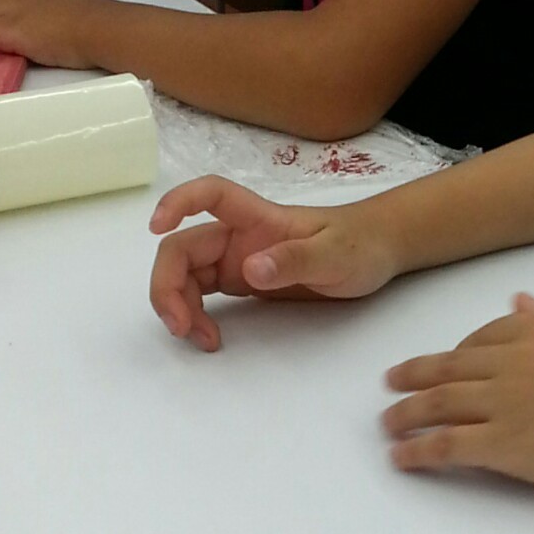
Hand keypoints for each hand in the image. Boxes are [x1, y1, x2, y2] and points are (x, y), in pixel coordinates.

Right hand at [149, 177, 401, 349]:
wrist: (378, 251)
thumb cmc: (360, 245)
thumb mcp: (338, 255)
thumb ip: (296, 260)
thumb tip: (250, 270)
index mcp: (260, 218)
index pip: (211, 194)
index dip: (178, 202)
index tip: (156, 227)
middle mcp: (240, 235)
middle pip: (182, 248)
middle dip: (168, 285)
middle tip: (181, 327)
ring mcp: (238, 258)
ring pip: (187, 274)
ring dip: (180, 305)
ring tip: (203, 339)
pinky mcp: (243, 281)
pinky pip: (203, 293)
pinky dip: (196, 314)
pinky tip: (210, 335)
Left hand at [382, 294, 533, 494]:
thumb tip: (522, 301)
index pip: (483, 339)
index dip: (457, 353)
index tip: (446, 362)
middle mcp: (510, 364)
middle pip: (447, 369)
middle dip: (413, 375)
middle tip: (391, 383)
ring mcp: (502, 404)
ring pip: (437, 404)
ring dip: (405, 413)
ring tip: (387, 423)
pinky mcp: (502, 445)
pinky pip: (446, 445)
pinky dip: (417, 450)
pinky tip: (401, 456)